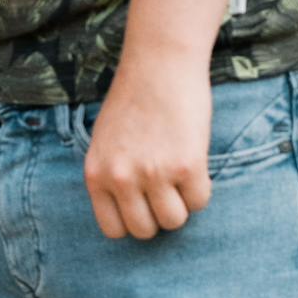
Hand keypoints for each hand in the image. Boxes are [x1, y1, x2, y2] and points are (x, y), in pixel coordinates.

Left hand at [84, 56, 212, 238]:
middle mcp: (121, 179)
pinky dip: (201, 189)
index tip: (143, 206)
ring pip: (174, 221)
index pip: (113, 229)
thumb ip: (111, 177)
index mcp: (96, 176)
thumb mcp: (103, 144)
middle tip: (166, 192)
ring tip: (180, 178)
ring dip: (182, 205)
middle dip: (158, 216)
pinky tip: (195, 164)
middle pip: (145, 231)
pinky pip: (199, 201)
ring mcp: (153, 174)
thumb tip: (130, 211)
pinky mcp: (187, 165)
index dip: (133, 220)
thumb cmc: (132, 102)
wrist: (158, 66)